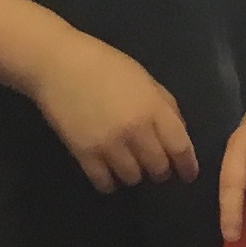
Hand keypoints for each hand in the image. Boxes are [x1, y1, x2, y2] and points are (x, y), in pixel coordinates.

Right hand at [28, 29, 197, 192]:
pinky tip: (108, 172)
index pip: (180, 147)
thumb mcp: (144, 78)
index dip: (187, 166)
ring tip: (127, 164)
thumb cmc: (103, 65)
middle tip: (154, 166)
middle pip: (158, 168)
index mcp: (153, 108)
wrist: (57, 64)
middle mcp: (135, 130)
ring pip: (133, 178)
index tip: (188, 175)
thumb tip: (179, 132)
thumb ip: (164, 105)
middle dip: (160, 170)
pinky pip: (104, 182)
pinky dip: (110, 182)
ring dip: (134, 174)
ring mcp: (109, 144)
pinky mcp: (84, 154)